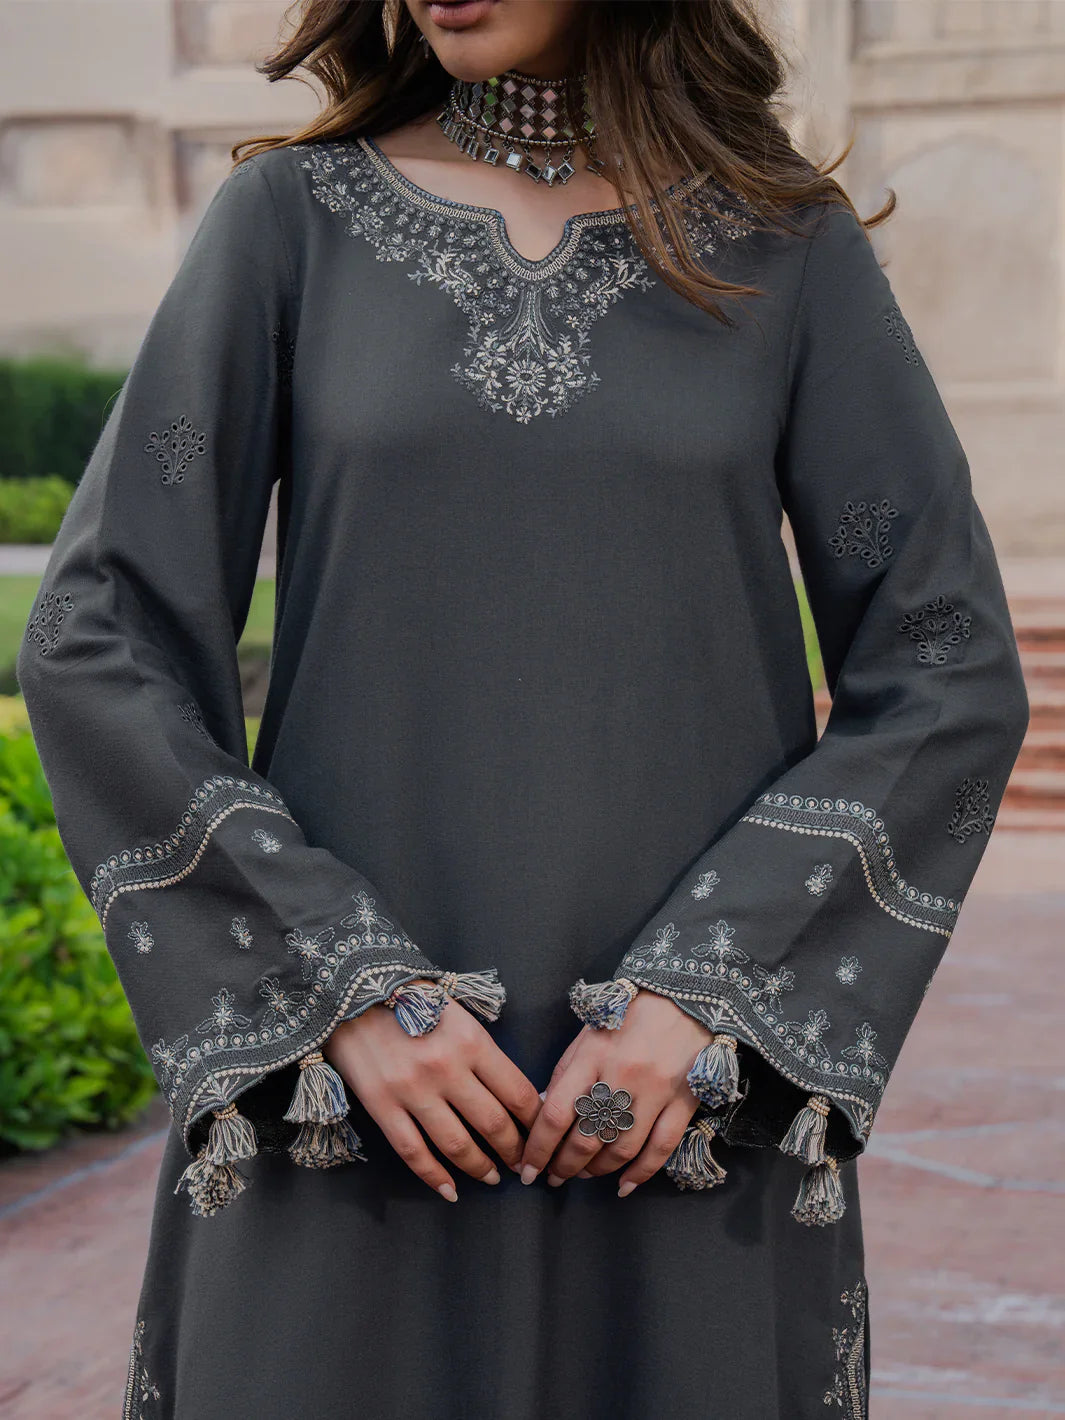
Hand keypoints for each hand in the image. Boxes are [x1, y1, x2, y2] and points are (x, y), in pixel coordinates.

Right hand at [323, 982, 540, 1200]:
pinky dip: (434, 1177)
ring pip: (456, 1145)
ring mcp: (412, 1090)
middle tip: (524, 1164)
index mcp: (472, 1041)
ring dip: (481, 1168)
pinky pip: (413, 1151)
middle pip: (493, 1124)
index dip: (535, 1121)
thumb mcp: (458, 1013)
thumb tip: (511, 1091)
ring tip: (494, 1178)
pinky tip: (450, 1191)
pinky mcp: (381, 1106)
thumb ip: (482, 1050)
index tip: (541, 1134)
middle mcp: (446, 1069)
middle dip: (515, 1150)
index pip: (517, 1092)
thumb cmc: (412, 997)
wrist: (352, 989)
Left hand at [520, 990, 712, 1195]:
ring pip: (620, 1149)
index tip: (528, 1169)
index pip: (556, 1114)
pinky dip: (640, 1174)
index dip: (538, 1149)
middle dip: (564, 1166)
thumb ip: (565, 1073)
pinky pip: (660, 1149)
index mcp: (591, 1056)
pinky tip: (623, 1185)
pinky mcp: (683, 1102)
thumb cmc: (629, 1015)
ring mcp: (655, 1092)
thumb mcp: (588, 1035)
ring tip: (583, 1175)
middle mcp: (622, 1076)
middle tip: (554, 1177)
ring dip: (596, 1170)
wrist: (684, 998)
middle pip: (586, 1138)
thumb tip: (544, 1112)